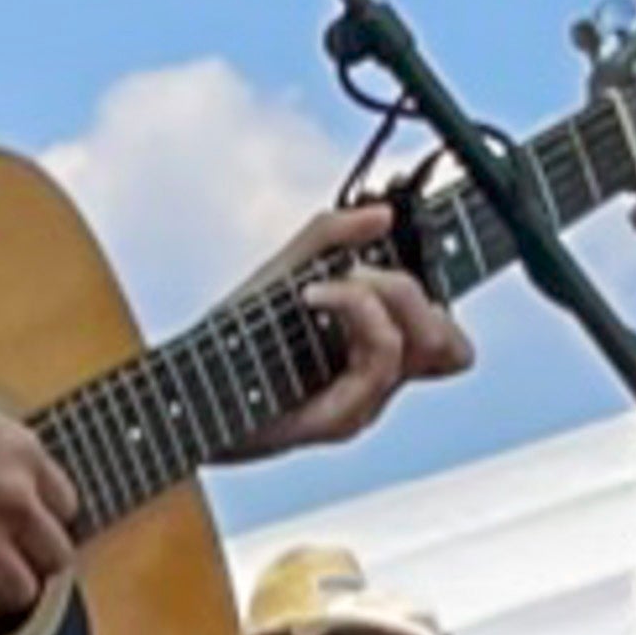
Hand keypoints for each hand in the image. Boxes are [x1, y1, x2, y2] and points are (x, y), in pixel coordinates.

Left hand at [233, 205, 463, 458]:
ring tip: (325, 284)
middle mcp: (378, 382)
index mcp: (377, 352)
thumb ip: (330, 235)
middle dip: (413, 290)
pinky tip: (310, 295)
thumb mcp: (283, 270)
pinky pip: (378, 363)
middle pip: (451, 344)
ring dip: (377, 296)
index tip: (415, 239)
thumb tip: (382, 214)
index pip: (448, 337)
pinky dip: (353, 311)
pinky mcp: (339, 421)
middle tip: (357, 272)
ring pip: (419, 345)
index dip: (449, 295)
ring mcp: (363, 405)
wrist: (184, 388)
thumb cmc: (233, 338)